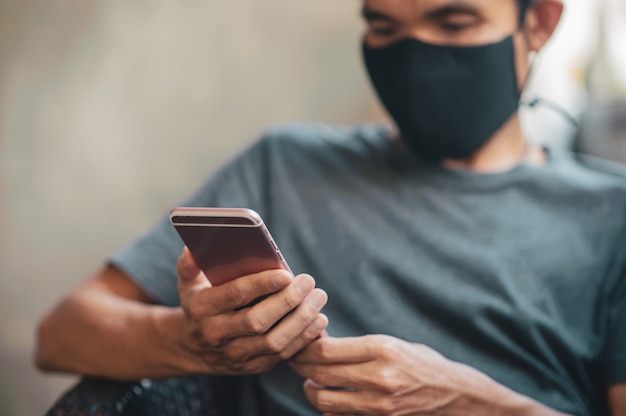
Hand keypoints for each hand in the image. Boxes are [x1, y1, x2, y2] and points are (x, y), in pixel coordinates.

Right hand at [176, 246, 327, 374]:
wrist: (192, 347)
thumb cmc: (199, 304)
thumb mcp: (188, 283)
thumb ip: (190, 264)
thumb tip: (192, 247)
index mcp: (202, 308)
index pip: (235, 295)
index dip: (261, 284)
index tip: (286, 274)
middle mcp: (217, 334)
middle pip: (257, 321)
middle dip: (287, 301)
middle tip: (308, 282)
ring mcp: (235, 355)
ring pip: (274, 342)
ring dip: (301, 320)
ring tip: (318, 298)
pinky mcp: (253, 367)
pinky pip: (282, 356)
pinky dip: (303, 338)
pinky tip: (318, 320)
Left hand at [290, 335, 564, 415]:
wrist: (459, 396)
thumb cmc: (425, 364)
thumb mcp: (395, 345)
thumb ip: (360, 346)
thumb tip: (323, 343)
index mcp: (382, 348)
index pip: (327, 349)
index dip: (305, 347)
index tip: (299, 343)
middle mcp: (378, 376)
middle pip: (321, 373)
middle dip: (301, 367)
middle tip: (294, 361)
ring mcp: (379, 403)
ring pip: (325, 400)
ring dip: (310, 391)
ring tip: (310, 383)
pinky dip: (329, 409)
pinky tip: (329, 399)